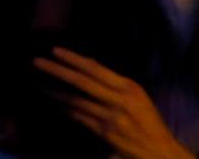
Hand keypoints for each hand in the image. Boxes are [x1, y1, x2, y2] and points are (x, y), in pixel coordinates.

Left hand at [33, 48, 195, 158]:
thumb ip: (112, 80)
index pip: (96, 69)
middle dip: (57, 70)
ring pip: (76, 101)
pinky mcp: (105, 133)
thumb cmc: (149, 121)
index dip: (73, 58)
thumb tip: (88, 62)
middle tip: (37, 61)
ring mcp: (111, 117)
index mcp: (129, 87)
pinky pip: (79, 117)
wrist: (161, 152)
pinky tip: (54, 103)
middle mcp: (120, 100)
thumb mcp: (136, 96)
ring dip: (55, 92)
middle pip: (82, 82)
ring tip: (38, 84)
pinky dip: (64, 109)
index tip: (55, 50)